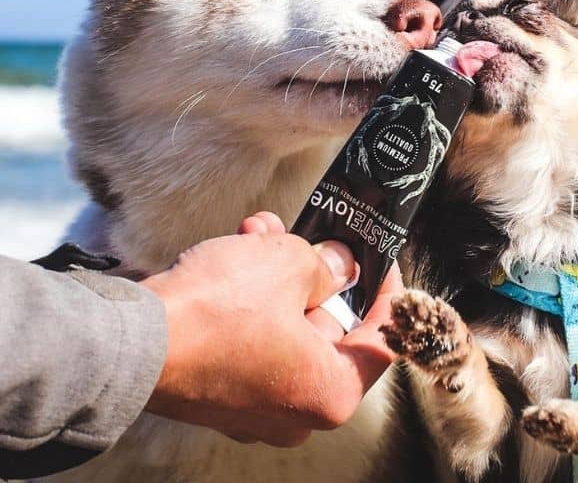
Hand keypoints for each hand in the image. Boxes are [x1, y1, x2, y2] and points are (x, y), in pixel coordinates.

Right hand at [141, 212, 401, 445]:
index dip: (385, 293)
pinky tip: (242, 246)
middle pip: (328, 326)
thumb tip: (341, 264)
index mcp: (328, 393)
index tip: (382, 260)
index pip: (380, 341)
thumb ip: (328, 263)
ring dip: (278, 270)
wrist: (129, 339)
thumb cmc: (216, 311)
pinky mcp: (220, 385)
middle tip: (316, 233)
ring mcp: (253, 401)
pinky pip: (253, 333)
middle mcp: (293, 409)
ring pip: (286, 321)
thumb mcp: (289, 265)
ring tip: (265, 230)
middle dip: (318, 269)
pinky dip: (251, 292)